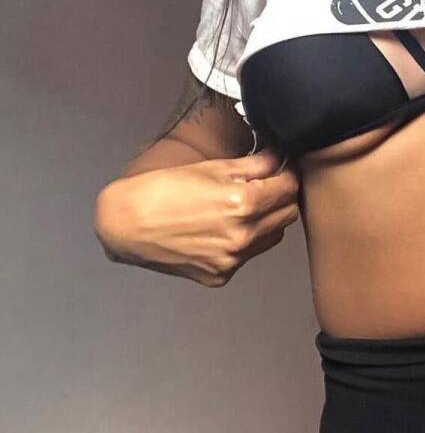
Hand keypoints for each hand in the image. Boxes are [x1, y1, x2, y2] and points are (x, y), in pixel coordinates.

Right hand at [94, 147, 300, 285]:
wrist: (125, 224)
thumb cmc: (164, 189)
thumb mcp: (211, 168)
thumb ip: (253, 165)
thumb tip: (279, 156)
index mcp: (244, 204)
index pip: (290, 187)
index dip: (288, 174)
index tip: (282, 168)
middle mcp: (244, 237)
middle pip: (288, 214)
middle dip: (282, 197)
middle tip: (267, 185)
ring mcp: (233, 261)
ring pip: (272, 237)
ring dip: (268, 221)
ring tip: (244, 207)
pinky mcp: (221, 276)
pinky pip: (248, 256)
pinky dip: (245, 241)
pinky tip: (224, 229)